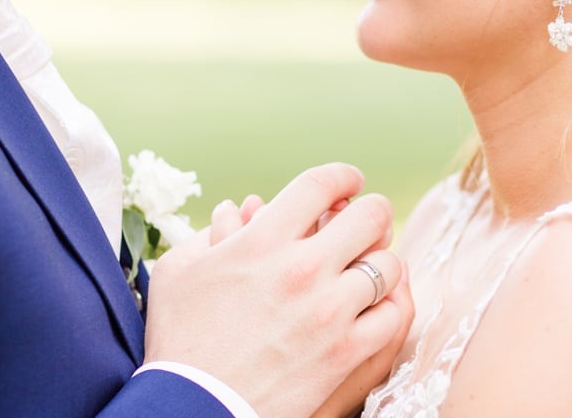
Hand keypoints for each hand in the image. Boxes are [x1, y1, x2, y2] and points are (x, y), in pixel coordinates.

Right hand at [143, 163, 405, 417]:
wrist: (193, 409)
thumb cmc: (179, 341)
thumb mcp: (178, 273)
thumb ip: (210, 234)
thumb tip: (237, 210)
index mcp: (262, 240)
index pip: (321, 183)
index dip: (343, 177)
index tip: (349, 183)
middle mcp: (302, 267)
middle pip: (370, 216)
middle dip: (372, 214)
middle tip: (366, 225)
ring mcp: (329, 310)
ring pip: (388, 265)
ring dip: (379, 264)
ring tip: (368, 270)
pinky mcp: (345, 351)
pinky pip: (393, 315)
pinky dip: (389, 307)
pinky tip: (374, 307)